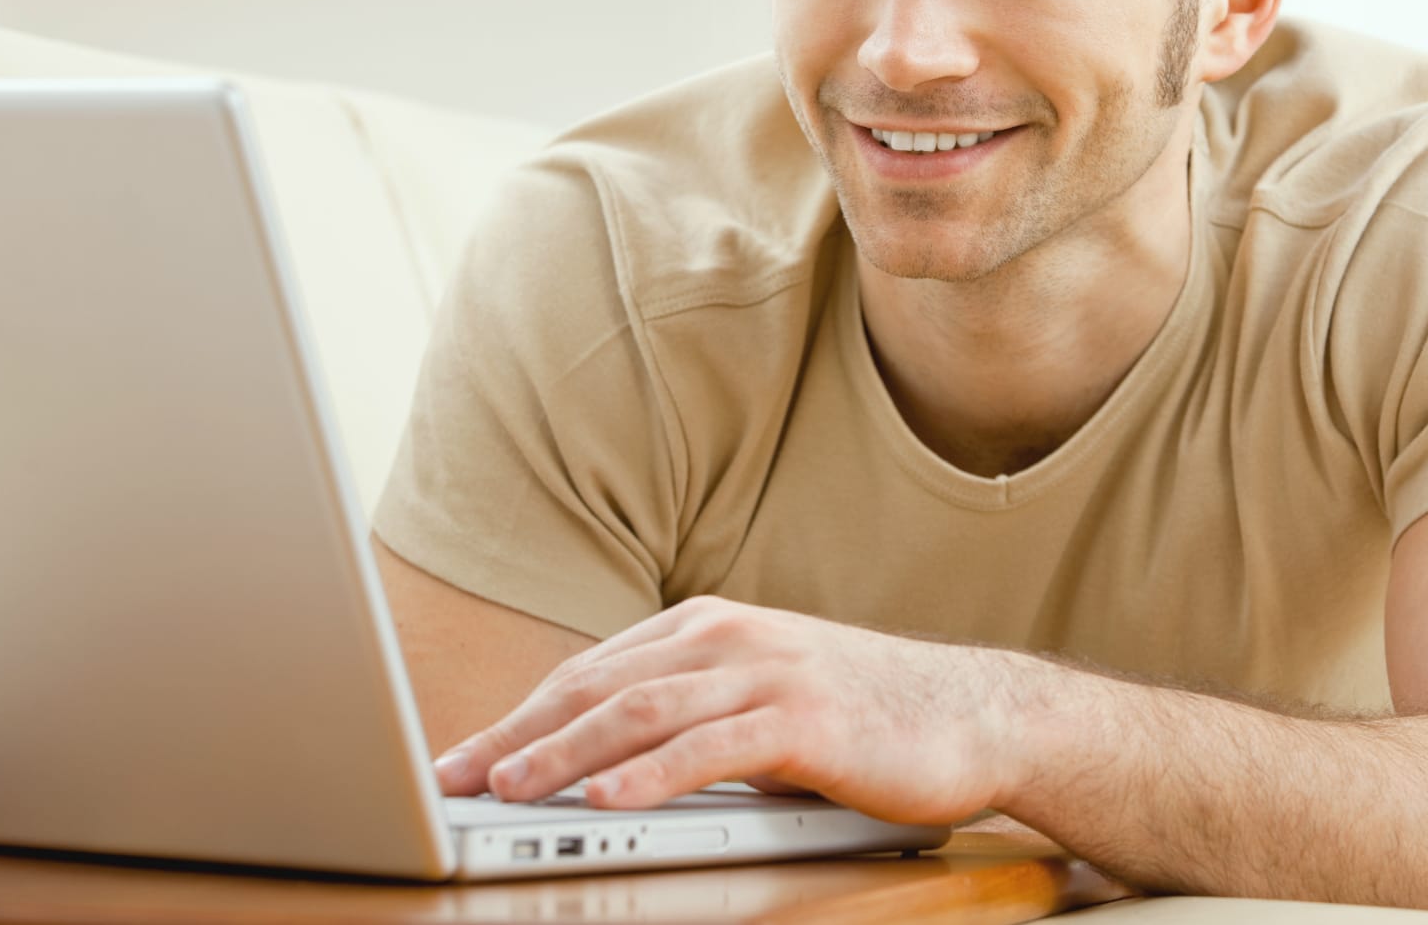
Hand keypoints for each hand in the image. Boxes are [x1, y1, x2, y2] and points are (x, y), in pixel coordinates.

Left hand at [429, 595, 1042, 825]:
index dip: (518, 717)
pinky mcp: (804, 717)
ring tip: (507, 789)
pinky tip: (607, 799)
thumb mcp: (757, 701)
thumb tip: (593, 763)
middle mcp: (726, 637)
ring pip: (641, 711)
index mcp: (706, 627)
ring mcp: (765, 672)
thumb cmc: (860, 716)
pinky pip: (712, 747)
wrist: (972, 712)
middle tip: (454, 777)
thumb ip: (684, 715)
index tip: (460, 760)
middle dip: (518, 735)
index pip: (590, 674)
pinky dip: (651, 774)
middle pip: (598, 686)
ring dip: (565, 754)